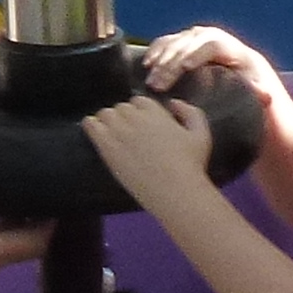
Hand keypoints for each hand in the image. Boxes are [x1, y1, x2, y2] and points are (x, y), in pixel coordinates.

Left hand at [84, 93, 235, 214]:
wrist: (175, 191)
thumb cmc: (190, 165)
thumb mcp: (201, 134)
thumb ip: (190, 112)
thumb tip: (173, 103)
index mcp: (156, 112)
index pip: (138, 101)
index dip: (140, 113)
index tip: (144, 125)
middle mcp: (135, 118)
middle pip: (121, 107)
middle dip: (125, 118)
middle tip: (130, 134)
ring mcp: (119, 132)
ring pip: (105, 114)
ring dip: (109, 121)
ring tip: (114, 136)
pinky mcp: (106, 148)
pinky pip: (91, 126)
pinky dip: (92, 126)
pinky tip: (97, 134)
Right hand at [140, 23, 287, 116]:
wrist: (244, 77)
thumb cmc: (250, 87)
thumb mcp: (259, 91)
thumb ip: (260, 93)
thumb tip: (265, 95)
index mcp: (232, 48)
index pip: (212, 45)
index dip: (197, 53)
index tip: (183, 67)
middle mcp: (213, 38)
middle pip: (189, 43)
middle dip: (171, 61)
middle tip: (158, 83)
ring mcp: (197, 39)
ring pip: (176, 41)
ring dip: (160, 57)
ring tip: (150, 77)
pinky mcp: (185, 43)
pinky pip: (168, 41)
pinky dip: (156, 50)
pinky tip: (147, 63)